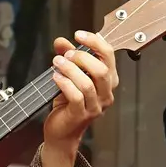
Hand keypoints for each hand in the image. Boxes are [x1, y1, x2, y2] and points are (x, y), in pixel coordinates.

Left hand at [42, 33, 117, 152]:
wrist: (62, 132)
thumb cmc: (68, 104)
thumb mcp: (69, 76)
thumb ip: (67, 57)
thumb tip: (61, 41)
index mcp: (108, 81)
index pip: (109, 56)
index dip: (95, 42)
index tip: (79, 34)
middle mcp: (106, 94)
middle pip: (102, 70)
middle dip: (81, 57)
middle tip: (65, 55)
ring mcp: (96, 106)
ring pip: (87, 83)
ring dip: (70, 69)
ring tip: (57, 63)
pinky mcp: (82, 115)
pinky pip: (76, 96)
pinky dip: (64, 83)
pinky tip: (56, 77)